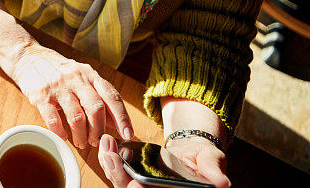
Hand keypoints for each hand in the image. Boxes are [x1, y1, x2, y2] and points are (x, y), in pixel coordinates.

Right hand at [11, 45, 132, 148]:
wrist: (28, 57)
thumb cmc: (58, 70)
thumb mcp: (81, 77)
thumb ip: (98, 96)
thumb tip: (115, 121)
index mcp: (89, 74)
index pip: (111, 96)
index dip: (122, 117)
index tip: (127, 134)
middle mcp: (76, 78)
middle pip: (96, 108)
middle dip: (99, 131)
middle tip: (97, 142)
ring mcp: (58, 86)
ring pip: (77, 117)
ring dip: (81, 135)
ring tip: (81, 142)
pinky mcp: (40, 95)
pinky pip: (54, 120)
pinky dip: (60, 132)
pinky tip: (62, 136)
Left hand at [98, 134, 230, 187]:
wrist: (193, 154)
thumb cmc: (204, 161)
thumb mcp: (211, 160)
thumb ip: (213, 170)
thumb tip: (221, 183)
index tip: (135, 185)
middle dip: (119, 176)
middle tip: (112, 157)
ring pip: (121, 183)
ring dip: (111, 164)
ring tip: (107, 144)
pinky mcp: (133, 178)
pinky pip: (117, 172)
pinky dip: (111, 159)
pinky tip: (108, 144)